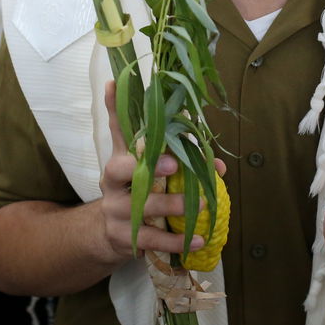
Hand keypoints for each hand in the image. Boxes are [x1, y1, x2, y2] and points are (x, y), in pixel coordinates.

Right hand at [95, 82, 212, 262]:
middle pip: (120, 168)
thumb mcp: (147, 174)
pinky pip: (150, 239)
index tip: (114, 84)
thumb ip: (180, 164)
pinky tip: (197, 240)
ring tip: (201, 205)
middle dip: (147, 164)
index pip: (116, 129)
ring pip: (140, 205)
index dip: (114, 107)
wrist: (106, 235)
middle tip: (174, 164)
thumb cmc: (136, 194)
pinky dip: (175, 241)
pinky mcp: (122, 237)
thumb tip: (218, 166)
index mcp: (119, 159)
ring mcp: (115, 210)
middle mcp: (112, 181)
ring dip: (171, 204)